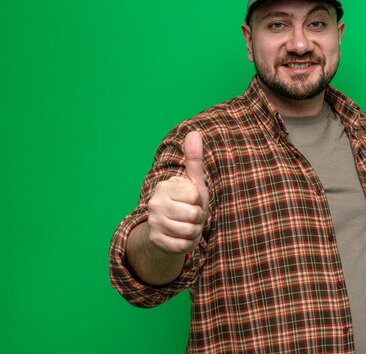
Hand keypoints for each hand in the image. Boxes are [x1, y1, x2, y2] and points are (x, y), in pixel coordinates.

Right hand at [146, 131, 208, 253]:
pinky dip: (188, 245)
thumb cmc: (186, 203)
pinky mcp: (155, 240)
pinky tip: (181, 238)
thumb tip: (194, 132)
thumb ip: (194, 158)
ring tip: (187, 227)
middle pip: (194, 214)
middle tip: (190, 216)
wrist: (170, 230)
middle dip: (199, 218)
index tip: (192, 202)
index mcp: (165, 187)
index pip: (196, 195)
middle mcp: (155, 203)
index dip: (199, 201)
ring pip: (189, 231)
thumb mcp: (194, 182)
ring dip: (194, 232)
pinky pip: (183, 246)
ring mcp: (153, 222)